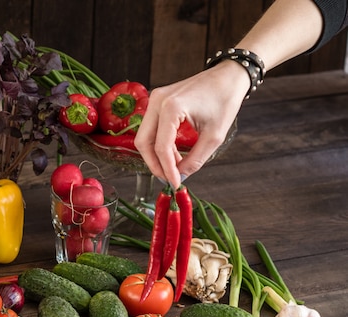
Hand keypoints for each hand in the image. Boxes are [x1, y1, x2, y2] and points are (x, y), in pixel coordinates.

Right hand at [134, 61, 248, 188]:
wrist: (227, 77)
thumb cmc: (224, 100)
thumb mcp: (214, 136)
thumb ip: (195, 159)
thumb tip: (181, 176)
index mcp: (171, 107)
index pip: (161, 147)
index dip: (167, 169)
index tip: (175, 183)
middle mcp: (157, 101)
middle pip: (143, 142)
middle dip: (154, 164)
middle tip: (169, 178)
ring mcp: (155, 99)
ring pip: (144, 137)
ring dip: (156, 155)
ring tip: (174, 167)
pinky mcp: (157, 101)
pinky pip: (151, 128)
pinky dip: (159, 144)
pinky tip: (173, 154)